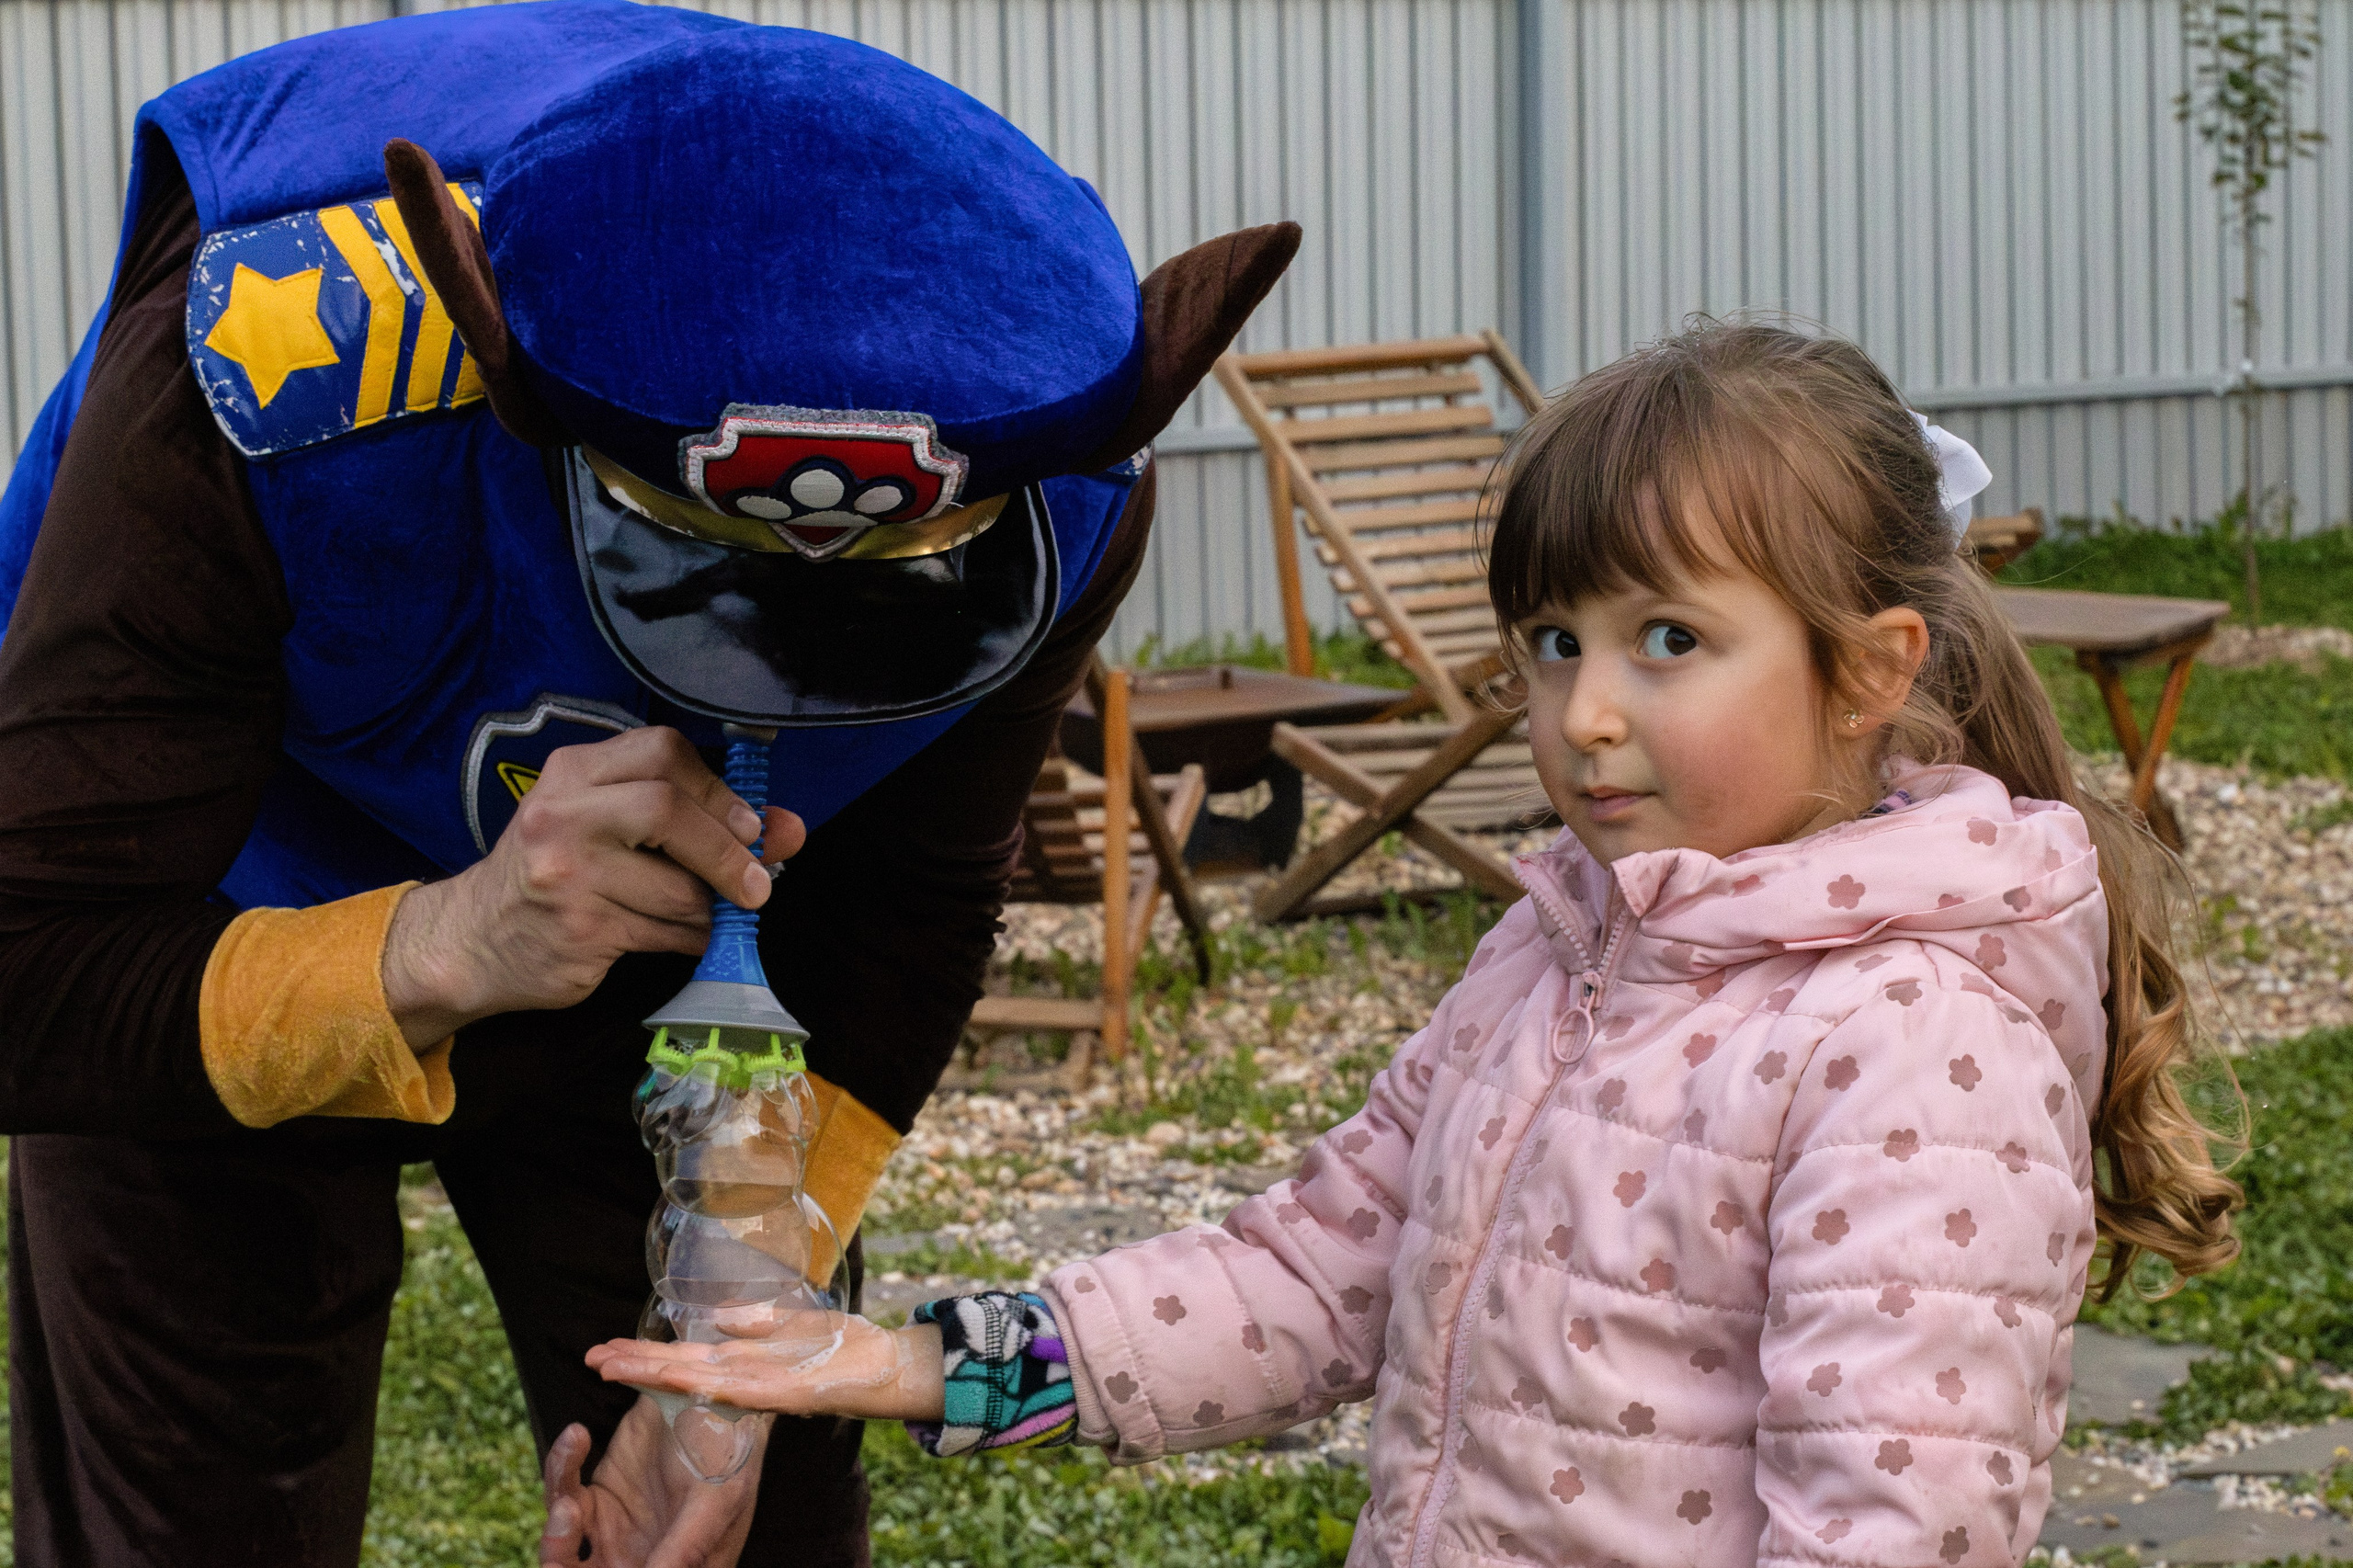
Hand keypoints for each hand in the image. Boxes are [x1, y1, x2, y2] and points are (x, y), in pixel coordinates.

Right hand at [382, 727, 807, 1046]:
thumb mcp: (603, 825)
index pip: (661, 750)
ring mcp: (568, 874)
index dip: (716, 787)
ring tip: (712, 913)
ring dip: (713, 908)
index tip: (748, 823)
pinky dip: (693, 938)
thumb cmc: (550, 874)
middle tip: (758, 881)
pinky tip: (687, 936)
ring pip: (678, 888)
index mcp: (572, 773)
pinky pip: (667, 933)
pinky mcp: (582, 929)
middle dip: (728, 850)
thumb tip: (789, 830)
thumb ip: (692, 817)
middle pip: (668, 810)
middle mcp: (564, 815)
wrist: (469, 940)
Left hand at [539, 1400, 763, 1567]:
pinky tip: (576, 1438)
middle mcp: (641, 1559)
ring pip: (563, 1548)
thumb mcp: (717, 1503)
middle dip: (564, 1567)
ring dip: (557, 1530)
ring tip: (570, 1505)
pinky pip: (563, 1492)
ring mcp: (614, 1531)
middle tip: (559, 1554)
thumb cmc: (731, 1452)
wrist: (714, 1394)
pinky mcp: (596, 1496)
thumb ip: (684, 1551)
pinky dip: (562, 1467)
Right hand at [587, 1316, 944, 1421]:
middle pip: (677, 1368)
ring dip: (652, 1372)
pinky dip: (701, 1380)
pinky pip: (732, 1388)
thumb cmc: (842, 1347)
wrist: (886, 1367)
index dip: (644, 1352)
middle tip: (589, 1357)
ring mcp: (757, 1386)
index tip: (606, 1345)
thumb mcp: (793, 1324)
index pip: (683, 1354)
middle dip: (633, 1364)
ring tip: (612, 1365)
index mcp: (744, 1358)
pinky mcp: (779, 1394)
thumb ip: (755, 1321)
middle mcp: (743, 1375)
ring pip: (694, 1379)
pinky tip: (673, 1372)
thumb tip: (718, 1315)